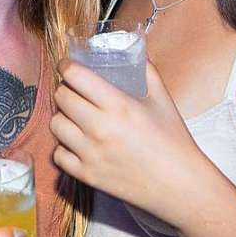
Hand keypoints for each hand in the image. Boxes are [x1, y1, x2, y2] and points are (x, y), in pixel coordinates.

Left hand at [51, 59, 204, 225]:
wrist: (179, 185)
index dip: (67, 66)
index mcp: (118, 105)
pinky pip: (58, 155)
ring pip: (56, 125)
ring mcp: (91, 154)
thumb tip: (136, 51)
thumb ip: (147, 71)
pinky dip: (64, 147)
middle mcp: (100, 128)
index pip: (75, 76)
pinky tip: (76, 142)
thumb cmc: (173, 140)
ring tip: (74, 116)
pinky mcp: (87, 175)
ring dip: (62, 116)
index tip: (67, 66)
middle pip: (61, 98)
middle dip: (65, 89)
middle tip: (73, 90)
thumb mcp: (162, 99)